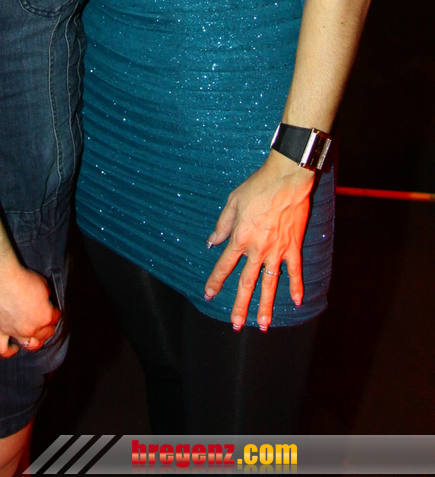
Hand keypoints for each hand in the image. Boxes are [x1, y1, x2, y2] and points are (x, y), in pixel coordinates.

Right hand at [0, 266, 60, 358]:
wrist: (1, 280)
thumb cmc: (23, 279)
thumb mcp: (43, 284)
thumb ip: (46, 297)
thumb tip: (44, 300)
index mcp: (45, 316)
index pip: (55, 318)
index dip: (55, 312)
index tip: (54, 309)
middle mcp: (32, 328)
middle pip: (44, 334)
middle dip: (48, 328)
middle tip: (46, 323)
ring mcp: (15, 332)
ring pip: (28, 345)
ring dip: (34, 342)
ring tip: (34, 338)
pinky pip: (3, 349)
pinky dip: (9, 351)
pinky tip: (13, 349)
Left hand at [204, 150, 313, 331]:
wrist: (286, 180)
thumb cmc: (257, 188)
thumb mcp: (232, 202)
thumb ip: (222, 225)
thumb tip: (212, 242)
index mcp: (240, 238)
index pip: (224, 265)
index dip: (216, 281)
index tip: (209, 294)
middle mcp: (258, 249)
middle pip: (247, 283)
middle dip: (240, 305)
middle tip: (236, 324)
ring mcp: (277, 250)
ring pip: (270, 283)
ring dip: (266, 305)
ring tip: (263, 325)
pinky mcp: (293, 246)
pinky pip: (295, 271)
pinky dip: (296, 286)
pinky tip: (297, 301)